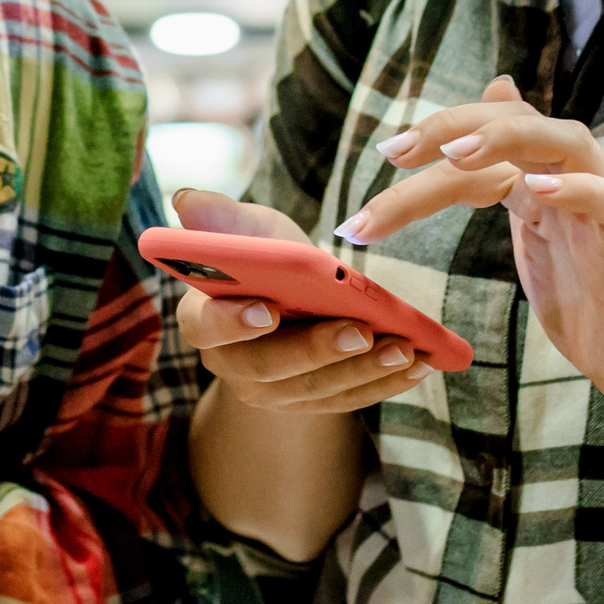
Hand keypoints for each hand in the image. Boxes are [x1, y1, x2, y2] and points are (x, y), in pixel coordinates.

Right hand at [171, 189, 429, 413]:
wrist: (290, 299)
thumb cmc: (268, 258)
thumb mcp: (251, 230)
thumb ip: (224, 217)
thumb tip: (185, 200)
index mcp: (202, 316)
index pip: (205, 326)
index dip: (232, 322)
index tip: (267, 309)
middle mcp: (230, 364)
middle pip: (268, 367)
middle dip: (317, 349)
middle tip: (360, 330)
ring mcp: (269, 392)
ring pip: (314, 389)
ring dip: (362, 370)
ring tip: (404, 347)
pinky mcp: (309, 404)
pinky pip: (346, 401)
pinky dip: (384, 384)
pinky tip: (418, 363)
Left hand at [348, 75, 603, 415]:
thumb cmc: (585, 299)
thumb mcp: (529, 235)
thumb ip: (496, 183)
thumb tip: (474, 125)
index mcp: (538, 181)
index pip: (484, 137)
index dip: (434, 138)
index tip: (384, 154)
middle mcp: (570, 181)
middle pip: (519, 123)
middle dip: (454, 128)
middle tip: (395, 151)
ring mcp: (600, 210)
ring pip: (568, 143)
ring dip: (510, 139)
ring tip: (456, 154)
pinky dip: (580, 189)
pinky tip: (539, 190)